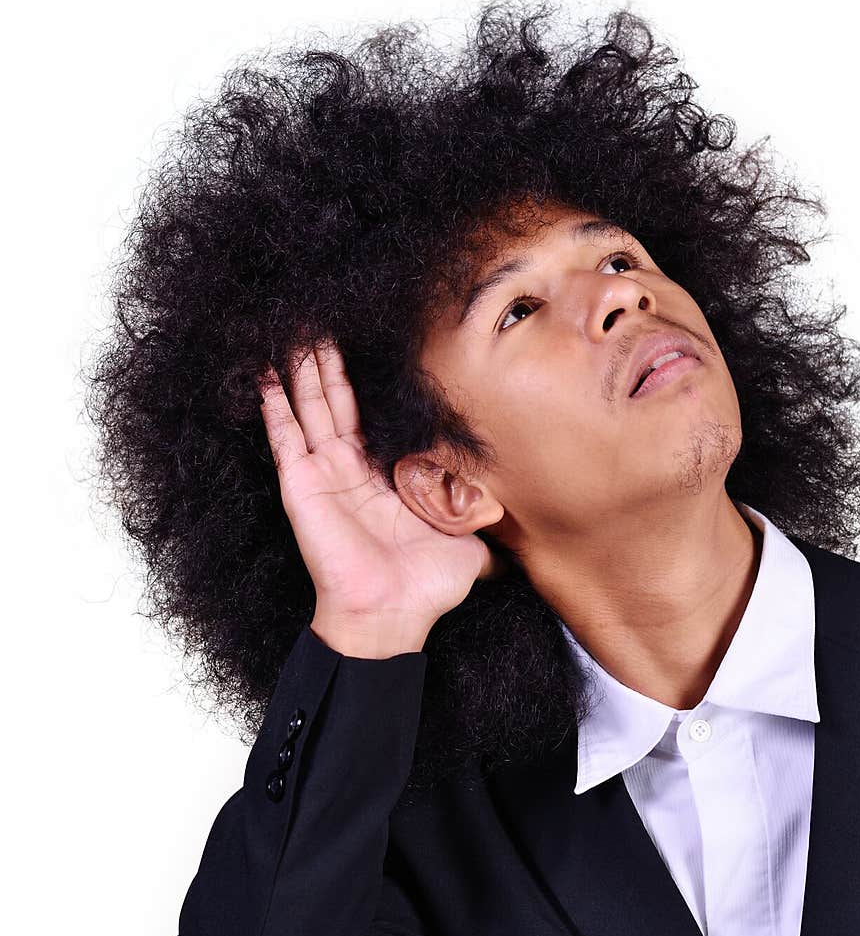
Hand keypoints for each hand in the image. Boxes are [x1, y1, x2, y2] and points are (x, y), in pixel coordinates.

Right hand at [257, 339, 505, 647]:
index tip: (372, 343)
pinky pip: (284, 436)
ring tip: (295, 330)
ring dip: (302, 369)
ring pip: (309, 407)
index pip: (374, 416)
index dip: (370, 381)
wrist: (391, 616)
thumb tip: (517, 507)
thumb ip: (483, 516)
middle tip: (324, 319)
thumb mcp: (470, 542)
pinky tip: (265, 372)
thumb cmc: (425, 586)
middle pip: (336, 401)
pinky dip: (273, 404)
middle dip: (330, 361)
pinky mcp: (301, 484)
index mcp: (385, 477)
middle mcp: (350, 470)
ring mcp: (322, 474)